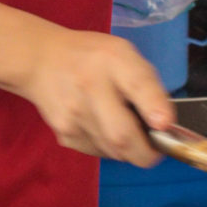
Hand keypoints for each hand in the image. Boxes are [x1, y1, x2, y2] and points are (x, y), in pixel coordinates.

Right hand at [18, 26, 174, 163]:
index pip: (137, 84)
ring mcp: (73, 115)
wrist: (41, 61)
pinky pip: (98, 152)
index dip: (154, 107)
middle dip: (146, 152)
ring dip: (128, 150)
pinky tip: (103, 128)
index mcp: (112, 60)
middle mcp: (89, 87)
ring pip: (113, 151)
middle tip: (155, 148)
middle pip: (121, 136)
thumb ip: (147, 84)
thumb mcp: (124, 55)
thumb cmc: (91, 58)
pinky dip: (109, 148)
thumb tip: (165, 123)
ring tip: (126, 129)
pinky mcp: (64, 134)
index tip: (164, 124)